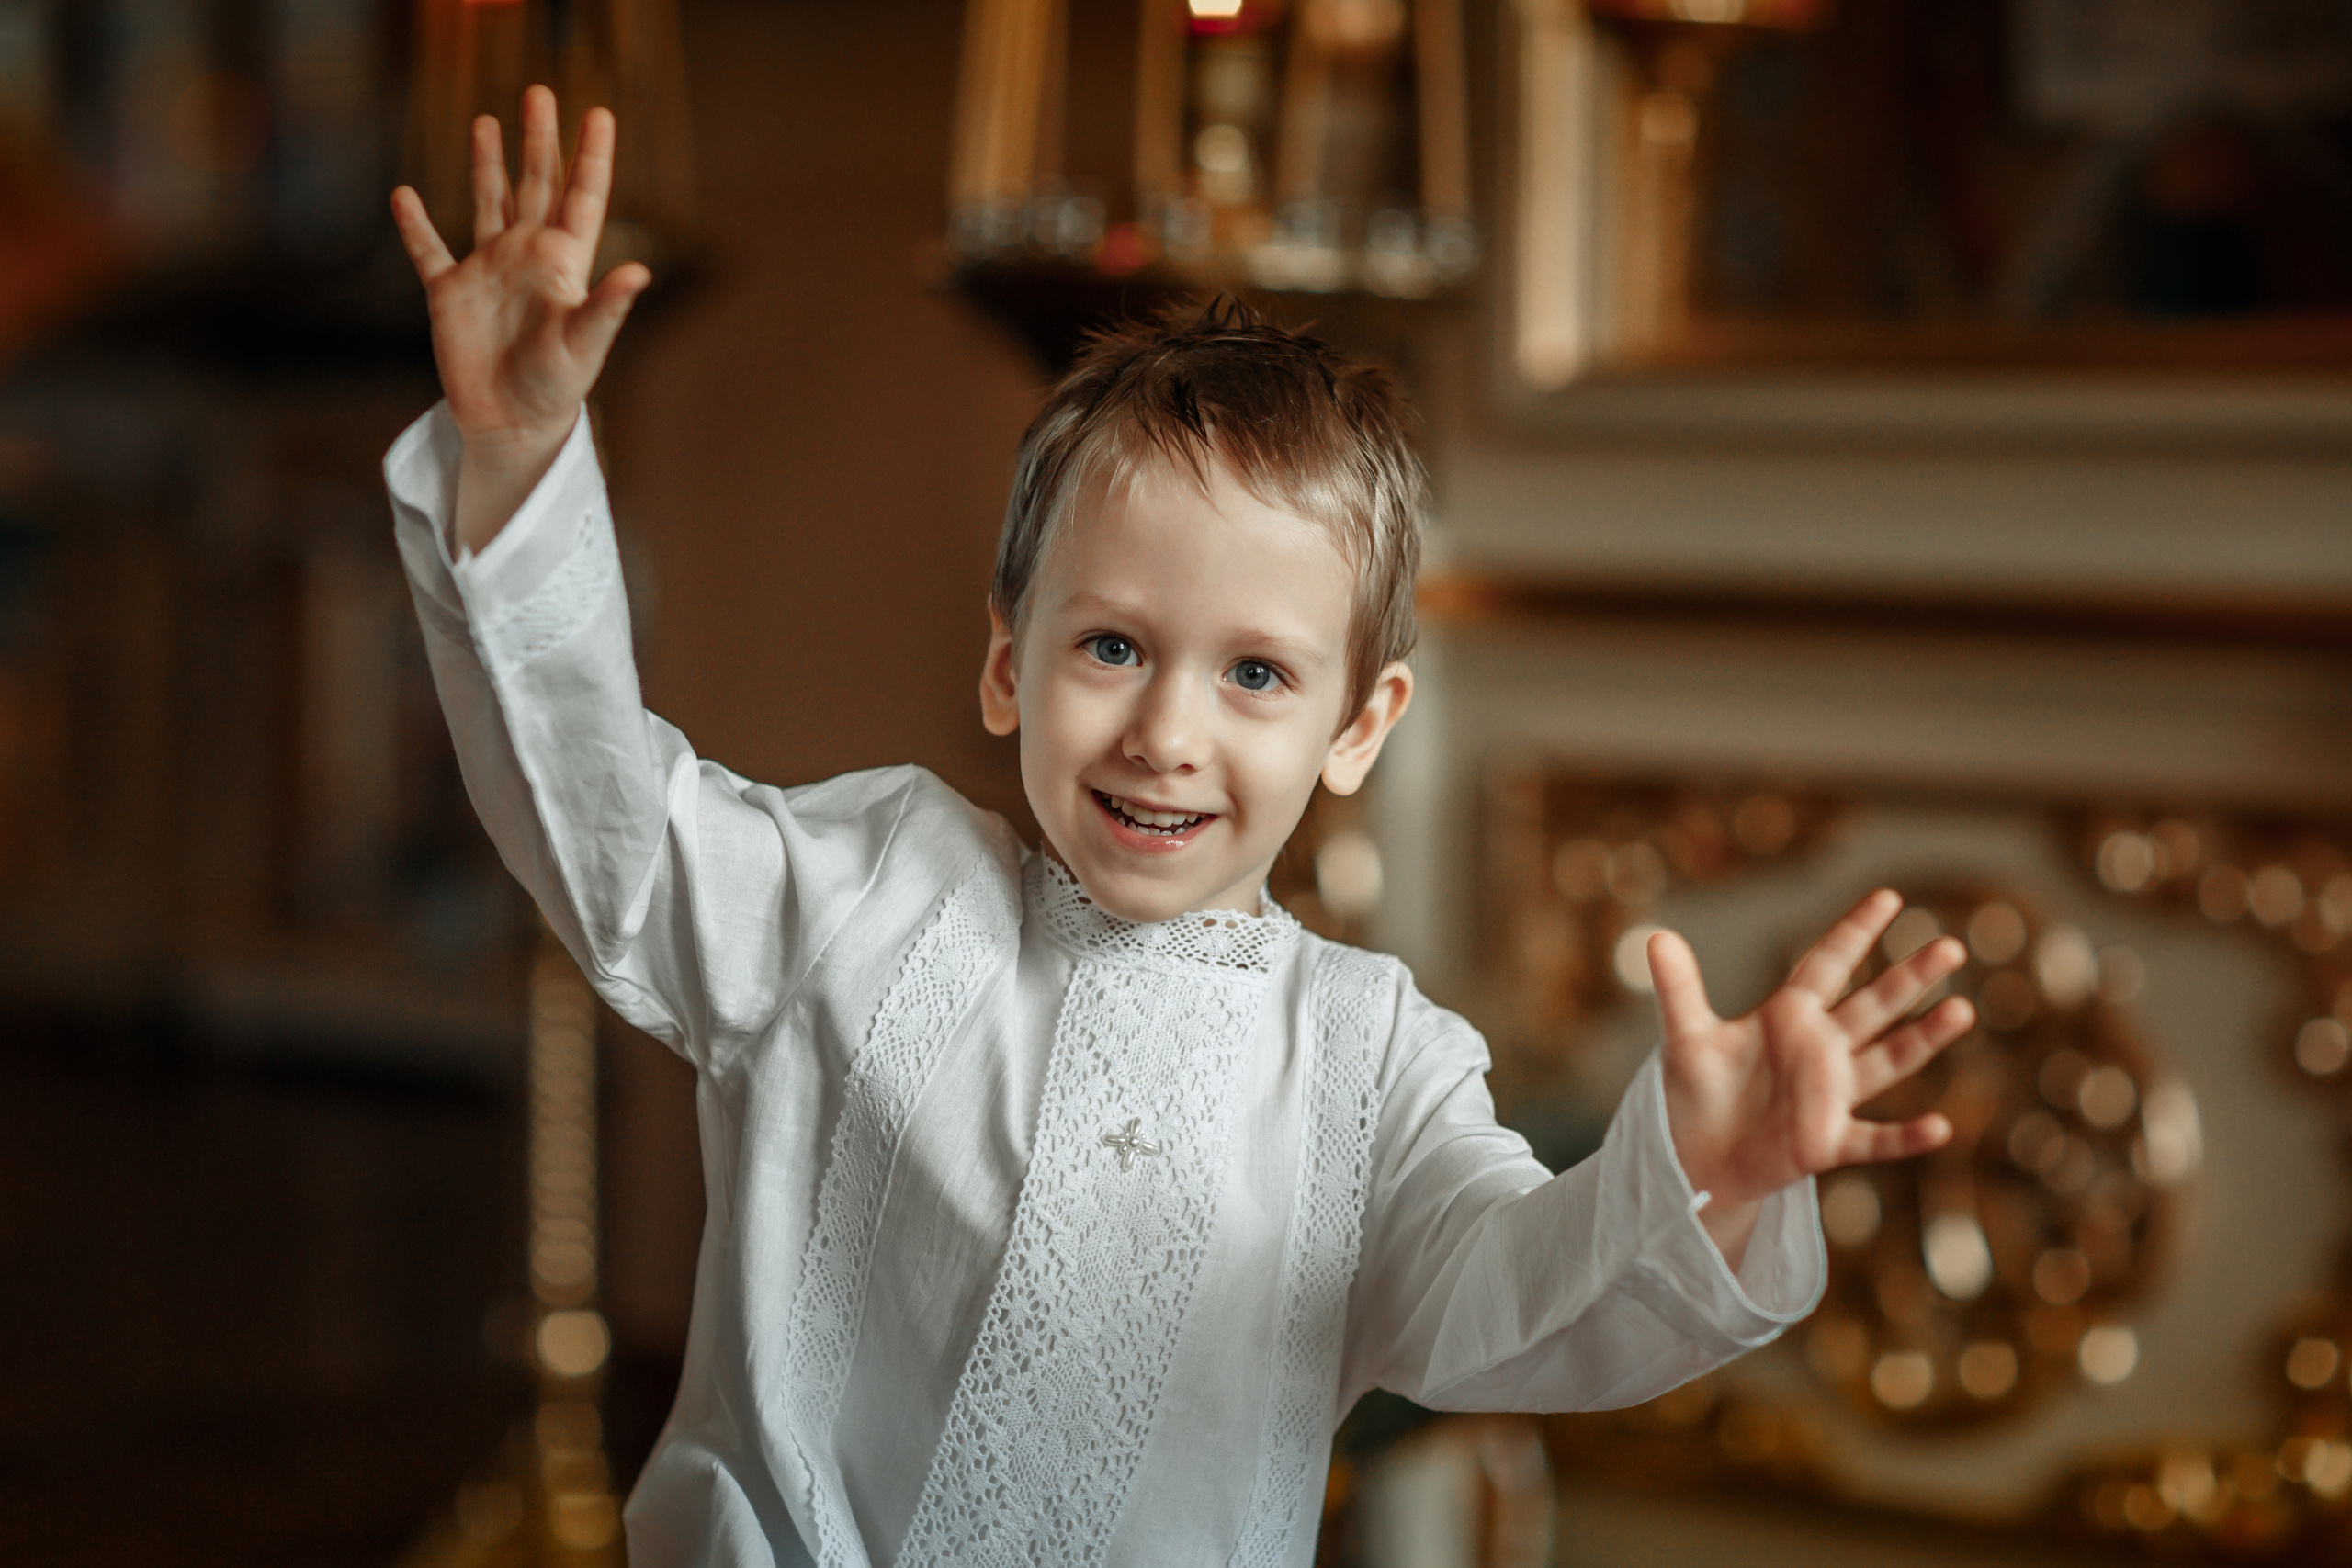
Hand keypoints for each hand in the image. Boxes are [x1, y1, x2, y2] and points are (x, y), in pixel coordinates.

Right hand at [390, 86, 649, 550]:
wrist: (512, 424)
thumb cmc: (557, 388)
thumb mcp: (585, 344)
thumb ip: (608, 305)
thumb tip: (642, 273)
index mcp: (563, 263)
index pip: (581, 196)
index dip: (590, 156)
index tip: (597, 113)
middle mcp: (526, 257)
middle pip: (535, 185)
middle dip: (538, 140)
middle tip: (538, 94)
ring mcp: (488, 272)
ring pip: (488, 203)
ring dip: (487, 164)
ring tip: (486, 122)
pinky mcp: (450, 294)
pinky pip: (429, 250)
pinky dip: (415, 225)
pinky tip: (403, 195)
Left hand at [1648, 890, 1973, 1266]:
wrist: (1695, 1156)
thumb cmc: (1695, 1091)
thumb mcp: (1684, 1037)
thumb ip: (1678, 989)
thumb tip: (1656, 935)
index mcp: (1788, 1016)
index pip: (1827, 964)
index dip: (1855, 931)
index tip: (1890, 896)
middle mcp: (1819, 1049)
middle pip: (1874, 1005)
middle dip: (1910, 977)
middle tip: (1952, 947)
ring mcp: (1830, 1095)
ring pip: (1888, 1060)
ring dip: (1923, 1038)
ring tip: (1962, 1010)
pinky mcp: (1827, 1143)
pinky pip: (1875, 1139)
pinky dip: (1906, 1137)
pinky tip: (1939, 1127)